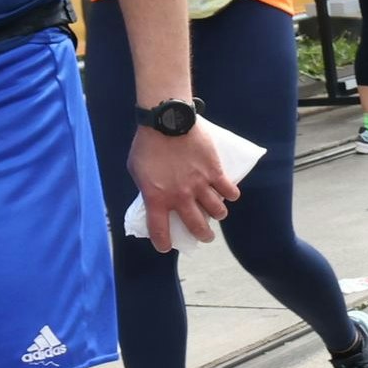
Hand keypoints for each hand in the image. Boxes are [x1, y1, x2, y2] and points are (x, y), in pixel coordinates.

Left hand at [129, 125, 236, 251]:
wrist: (167, 121)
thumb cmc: (147, 144)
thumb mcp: (136, 170)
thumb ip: (147, 186)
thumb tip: (155, 194)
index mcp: (157, 198)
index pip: (159, 230)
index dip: (162, 243)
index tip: (165, 246)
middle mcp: (180, 197)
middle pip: (197, 226)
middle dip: (202, 235)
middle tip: (205, 236)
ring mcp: (200, 185)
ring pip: (218, 211)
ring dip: (219, 215)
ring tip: (218, 213)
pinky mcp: (215, 172)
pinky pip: (229, 190)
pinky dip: (231, 194)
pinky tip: (230, 194)